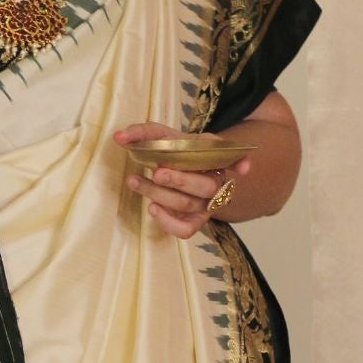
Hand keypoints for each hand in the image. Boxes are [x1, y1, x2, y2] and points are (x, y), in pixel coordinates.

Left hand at [114, 122, 250, 238]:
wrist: (176, 171)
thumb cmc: (174, 152)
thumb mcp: (164, 136)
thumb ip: (144, 133)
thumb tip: (118, 137)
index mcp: (215, 157)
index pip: (231, 158)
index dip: (239, 163)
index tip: (244, 167)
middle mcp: (216, 182)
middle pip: (205, 187)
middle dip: (179, 180)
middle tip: (156, 172)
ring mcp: (206, 205)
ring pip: (189, 205)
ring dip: (159, 194)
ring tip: (134, 181)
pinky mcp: (194, 222)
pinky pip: (186, 230)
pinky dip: (167, 222)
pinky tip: (152, 208)